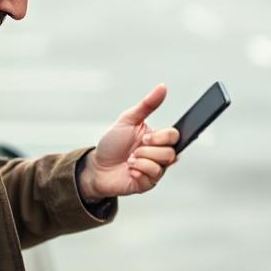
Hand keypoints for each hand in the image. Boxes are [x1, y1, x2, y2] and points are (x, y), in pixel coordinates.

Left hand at [78, 84, 179, 200]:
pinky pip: (153, 177)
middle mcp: (159, 154)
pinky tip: (130, 170)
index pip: (174, 136)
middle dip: (148, 150)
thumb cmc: (112, 144)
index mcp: (157, 138)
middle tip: (134, 150)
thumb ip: (147, 105)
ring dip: (141, 160)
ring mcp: (155, 170)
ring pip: (162, 165)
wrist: (96, 167)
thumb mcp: (127, 120)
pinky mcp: (148, 183)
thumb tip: (162, 87)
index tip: (144, 137)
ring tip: (130, 160)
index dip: (161, 137)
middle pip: (171, 152)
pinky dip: (138, 171)